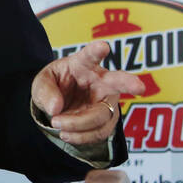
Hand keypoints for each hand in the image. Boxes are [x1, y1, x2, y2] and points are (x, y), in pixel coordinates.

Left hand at [30, 41, 145, 144]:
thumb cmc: (55, 85)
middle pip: (118, 82)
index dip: (96, 51)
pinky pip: (100, 132)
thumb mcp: (41, 83)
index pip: (90, 56)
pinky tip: (67, 134)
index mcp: (83, 64)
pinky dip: (81, 136)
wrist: (59, 104)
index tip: (103, 46)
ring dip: (79, 124)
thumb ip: (45, 92)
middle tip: (140, 87)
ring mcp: (107, 101)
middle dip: (129, 83)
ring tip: (57, 123)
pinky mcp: (107, 120)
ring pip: (102, 116)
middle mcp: (102, 81)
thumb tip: (55, 109)